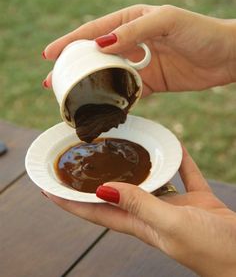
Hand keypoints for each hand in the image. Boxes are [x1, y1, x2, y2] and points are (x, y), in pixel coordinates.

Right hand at [43, 5, 235, 94]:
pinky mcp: (151, 82)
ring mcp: (140, 64)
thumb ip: (133, 31)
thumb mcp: (165, 21)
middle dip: (73, 67)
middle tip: (52, 82)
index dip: (70, 42)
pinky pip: (127, 91)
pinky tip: (101, 107)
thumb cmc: (199, 30)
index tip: (49, 54)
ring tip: (70, 96)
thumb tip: (100, 44)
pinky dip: (114, 99)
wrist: (226, 56)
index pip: (94, 31)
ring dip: (89, 85)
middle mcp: (132, 42)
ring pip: (108, 75)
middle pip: (95, 55)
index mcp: (132, 21)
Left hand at [44, 148, 235, 276]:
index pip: (95, 211)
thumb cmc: (211, 249)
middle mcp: (150, 214)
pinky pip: (181, 172)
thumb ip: (141, 206)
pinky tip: (172, 143)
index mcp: (139, 224)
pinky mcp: (194, 198)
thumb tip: (103, 190)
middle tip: (81, 161)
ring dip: (135, 166)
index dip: (69, 202)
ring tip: (122, 146)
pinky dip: (176, 159)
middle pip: (115, 194)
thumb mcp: (172, 225)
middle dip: (95, 181)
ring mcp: (173, 206)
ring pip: (148, 180)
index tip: (48, 189)